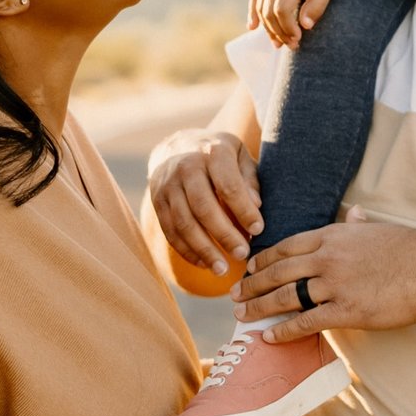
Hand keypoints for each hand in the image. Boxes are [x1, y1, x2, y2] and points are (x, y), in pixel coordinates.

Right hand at [147, 128, 262, 276]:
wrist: (176, 145)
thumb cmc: (219, 155)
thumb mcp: (239, 156)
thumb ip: (249, 180)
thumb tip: (256, 206)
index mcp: (213, 152)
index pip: (228, 185)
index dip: (244, 210)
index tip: (259, 230)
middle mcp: (186, 166)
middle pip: (203, 207)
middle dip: (224, 235)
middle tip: (243, 255)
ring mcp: (168, 184)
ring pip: (184, 223)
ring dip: (204, 250)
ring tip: (223, 269)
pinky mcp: (157, 200)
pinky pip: (170, 231)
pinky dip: (187, 251)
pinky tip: (204, 263)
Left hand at [237, 211, 415, 343]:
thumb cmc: (410, 249)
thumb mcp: (378, 229)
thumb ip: (358, 224)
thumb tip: (354, 213)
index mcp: (333, 235)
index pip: (286, 246)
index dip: (263, 259)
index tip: (248, 267)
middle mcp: (327, 258)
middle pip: (278, 271)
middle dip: (252, 285)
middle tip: (233, 295)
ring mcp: (335, 284)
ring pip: (286, 296)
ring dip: (259, 308)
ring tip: (242, 316)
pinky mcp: (347, 311)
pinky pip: (306, 321)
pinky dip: (284, 330)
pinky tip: (269, 337)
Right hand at [250, 0, 345, 46]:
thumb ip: (318, 4)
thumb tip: (305, 26)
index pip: (282, 10)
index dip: (288, 29)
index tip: (298, 39)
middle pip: (269, 12)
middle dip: (279, 32)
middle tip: (292, 45)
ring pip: (260, 6)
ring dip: (267, 27)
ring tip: (278, 41)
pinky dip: (253, 12)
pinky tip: (253, 26)